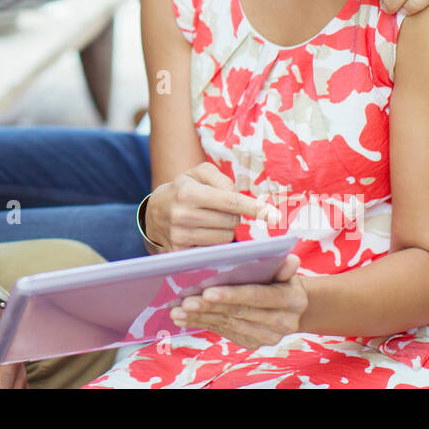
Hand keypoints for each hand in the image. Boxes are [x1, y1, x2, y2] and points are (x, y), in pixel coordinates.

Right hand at [147, 163, 280, 251]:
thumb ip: (221, 178)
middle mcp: (183, 216)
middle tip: (219, 211)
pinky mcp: (180, 254)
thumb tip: (239, 197)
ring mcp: (180, 237)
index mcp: (189, 193)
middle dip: (233, 217)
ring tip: (209, 223)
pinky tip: (204, 236)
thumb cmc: (183, 190)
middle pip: (231, 222)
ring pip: (225, 238)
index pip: (230, 202)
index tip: (275, 216)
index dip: (254, 208)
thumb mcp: (198, 174)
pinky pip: (214, 253)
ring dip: (224, 231)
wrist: (153, 213)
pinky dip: (216, 245)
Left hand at [172, 253, 306, 349]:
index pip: (257, 296)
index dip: (232, 295)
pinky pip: (223, 331)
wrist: (293, 309)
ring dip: (199, 317)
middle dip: (209, 307)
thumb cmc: (282, 282)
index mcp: (291, 301)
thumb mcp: (286, 272)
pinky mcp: (252, 343)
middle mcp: (282, 323)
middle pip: (238, 312)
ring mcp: (266, 336)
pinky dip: (201, 323)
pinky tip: (183, 318)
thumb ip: (283, 266)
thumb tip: (291, 259)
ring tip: (177, 310)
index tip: (207, 292)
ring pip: (227, 323)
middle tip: (184, 301)